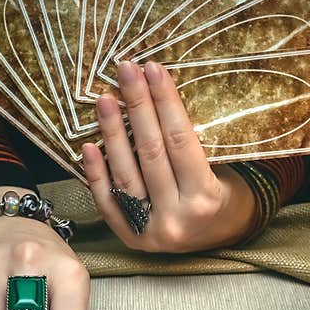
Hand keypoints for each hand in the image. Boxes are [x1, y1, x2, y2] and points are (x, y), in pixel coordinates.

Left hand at [82, 61, 257, 252]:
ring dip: (112, 133)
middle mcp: (176, 217)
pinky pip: (108, 201)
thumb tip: (154, 94)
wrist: (219, 240)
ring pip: (125, 174)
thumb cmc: (222, 195)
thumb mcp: (220, 170)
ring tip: (105, 100)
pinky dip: (96, 173)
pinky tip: (87, 146)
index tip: (153, 69)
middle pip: (151, 152)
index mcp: (205, 197)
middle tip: (125, 71)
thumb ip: (189, 144)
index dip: (165, 102)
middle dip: (137, 106)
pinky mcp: (130, 238)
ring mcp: (150, 231)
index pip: (181, 140)